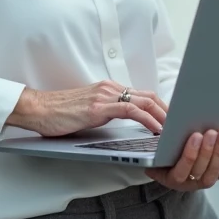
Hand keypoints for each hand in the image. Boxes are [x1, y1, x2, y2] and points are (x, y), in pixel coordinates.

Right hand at [6, 82, 168, 137]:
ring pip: (144, 101)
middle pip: (149, 96)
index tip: (172, 119)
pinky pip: (131, 111)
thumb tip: (125, 125)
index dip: (161, 106)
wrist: (37, 109)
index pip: (142, 95)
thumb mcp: (88, 111)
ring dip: (164, 115)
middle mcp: (109, 88)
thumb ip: (106, 112)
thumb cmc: (58, 114)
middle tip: (181, 125)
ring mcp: (105, 96)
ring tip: (174, 129)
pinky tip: (156, 129)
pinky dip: (148, 119)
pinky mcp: (99, 107)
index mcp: (107, 89)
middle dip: (168, 110)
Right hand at [146, 128, 218, 190]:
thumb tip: (175, 123)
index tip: (195, 136)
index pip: (181, 170)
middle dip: (208, 149)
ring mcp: (204, 181)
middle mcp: (188, 184)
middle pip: (201, 170)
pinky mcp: (218, 176)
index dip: (190, 154)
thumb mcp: (158, 147)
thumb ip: (163, 141)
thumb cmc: (165, 151)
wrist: (172, 162)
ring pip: (215, 171)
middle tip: (212, 132)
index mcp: (171, 178)